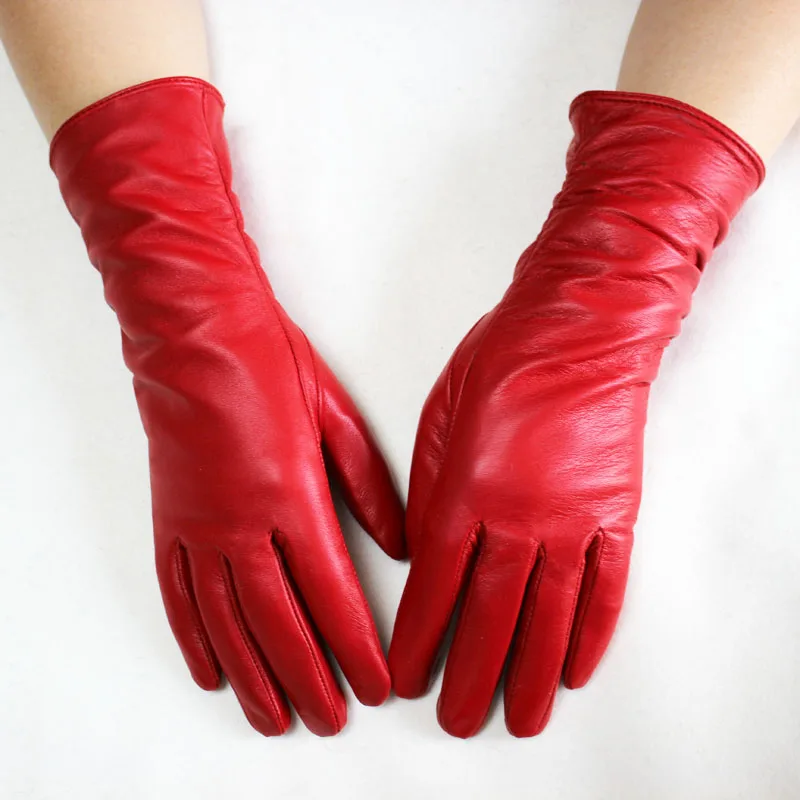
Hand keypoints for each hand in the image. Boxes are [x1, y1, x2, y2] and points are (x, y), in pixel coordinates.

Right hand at [51, 78, 404, 736]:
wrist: (196, 330)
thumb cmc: (270, 363)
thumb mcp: (335, 416)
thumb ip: (370, 487)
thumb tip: (403, 543)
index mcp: (292, 496)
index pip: (332, 591)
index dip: (356, 645)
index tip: (378, 684)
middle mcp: (242, 523)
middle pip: (281, 622)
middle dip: (312, 677)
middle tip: (333, 719)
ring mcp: (200, 526)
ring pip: (228, 623)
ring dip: (254, 677)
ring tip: (275, 719)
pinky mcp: (171, 520)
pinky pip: (181, 595)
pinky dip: (196, 641)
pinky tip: (210, 672)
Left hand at [389, 91, 762, 737]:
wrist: (576, 330)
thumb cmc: (499, 362)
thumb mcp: (438, 419)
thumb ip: (428, 491)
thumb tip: (420, 551)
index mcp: (465, 493)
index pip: (436, 587)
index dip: (419, 639)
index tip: (406, 676)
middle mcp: (518, 519)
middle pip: (490, 617)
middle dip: (470, 675)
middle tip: (459, 720)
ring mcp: (572, 520)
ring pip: (549, 617)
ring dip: (531, 674)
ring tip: (520, 720)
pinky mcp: (614, 514)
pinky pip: (604, 588)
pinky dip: (591, 634)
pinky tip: (576, 669)